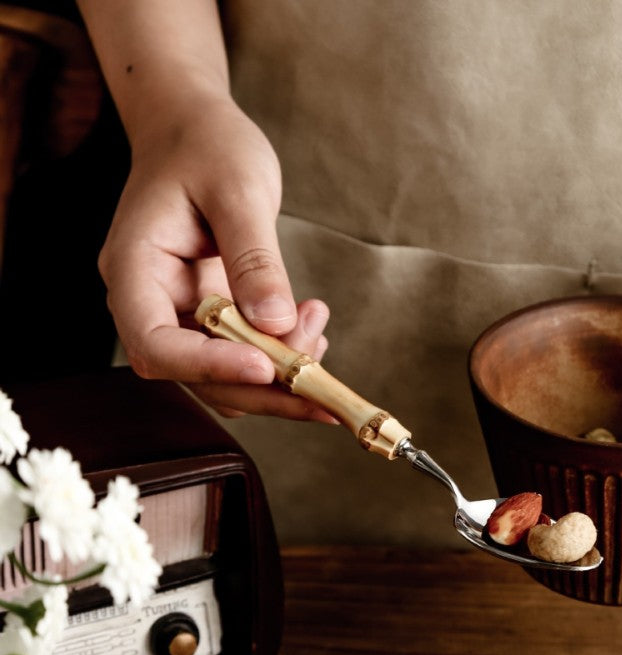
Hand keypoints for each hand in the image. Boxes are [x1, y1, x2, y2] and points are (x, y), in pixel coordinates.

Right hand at [98, 95, 332, 420]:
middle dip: (261, 388)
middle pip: (195, 374)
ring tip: (318, 330)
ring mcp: (179, 312)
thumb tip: (276, 324)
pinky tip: (310, 331)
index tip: (266, 366)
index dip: (209, 366)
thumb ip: (254, 259)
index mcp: (133, 269)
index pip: (156, 343)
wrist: (197, 131)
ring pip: (222, 376)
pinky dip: (279, 357)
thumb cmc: (208, 146)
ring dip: (277, 375)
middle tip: (320, 387)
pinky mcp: (210, 315)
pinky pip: (241, 354)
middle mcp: (150, 302)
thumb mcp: (238, 190)